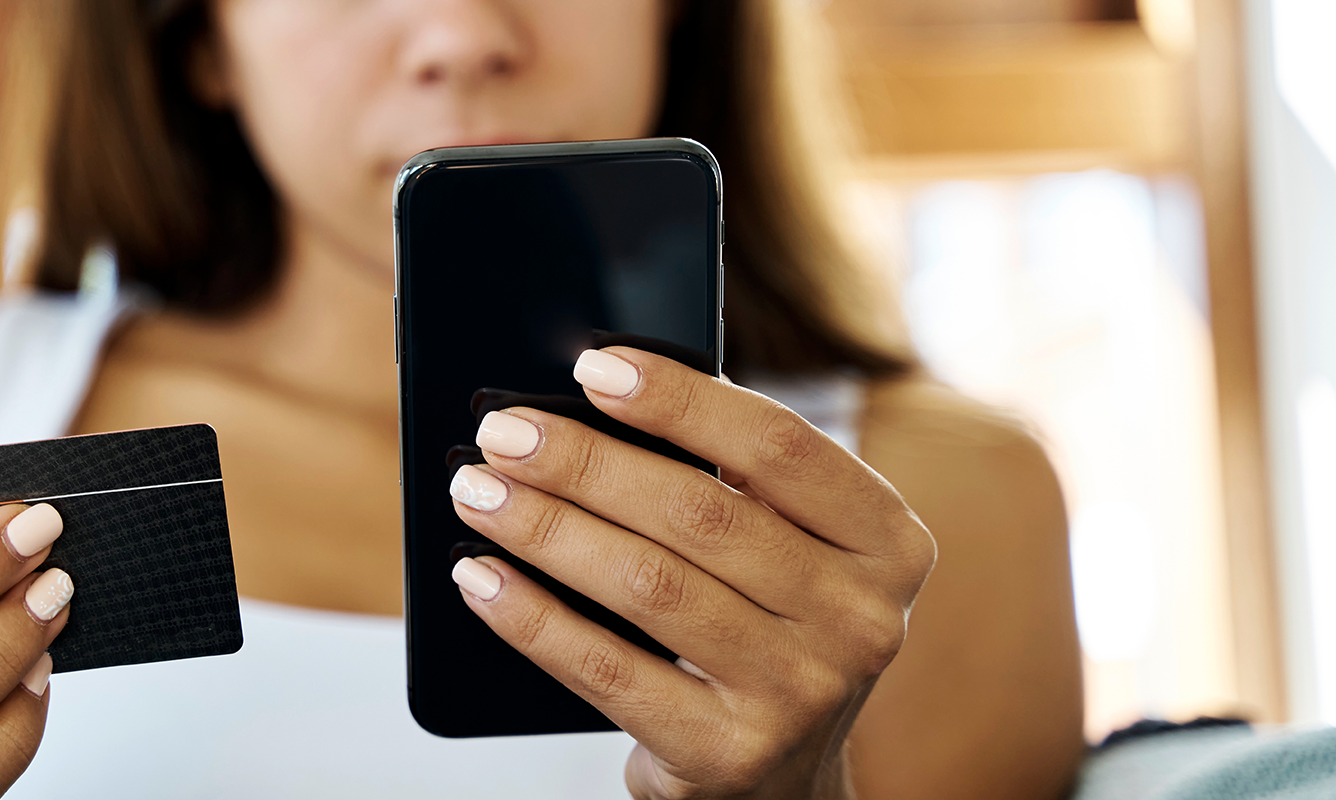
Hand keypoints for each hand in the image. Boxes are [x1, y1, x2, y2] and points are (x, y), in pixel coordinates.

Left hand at [447, 347, 936, 799]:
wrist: (779, 783)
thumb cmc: (761, 629)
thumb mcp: (785, 552)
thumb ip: (730, 482)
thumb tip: (593, 397)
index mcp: (887, 543)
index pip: (779, 446)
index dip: (681, 400)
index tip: (593, 367)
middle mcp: (861, 620)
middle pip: (701, 513)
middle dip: (584, 463)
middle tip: (503, 433)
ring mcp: (799, 692)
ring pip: (648, 585)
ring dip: (545, 529)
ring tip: (476, 493)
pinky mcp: (728, 753)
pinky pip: (607, 670)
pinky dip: (532, 617)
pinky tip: (481, 577)